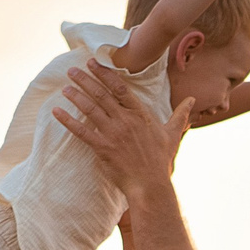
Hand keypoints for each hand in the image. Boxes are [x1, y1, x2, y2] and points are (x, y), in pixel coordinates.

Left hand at [55, 63, 189, 198]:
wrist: (150, 186)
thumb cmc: (161, 162)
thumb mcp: (173, 135)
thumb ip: (180, 115)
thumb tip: (192, 100)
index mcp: (140, 115)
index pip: (120, 88)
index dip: (105, 74)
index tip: (94, 63)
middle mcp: (125, 121)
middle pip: (101, 94)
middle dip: (85, 80)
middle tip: (72, 70)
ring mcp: (113, 134)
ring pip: (90, 109)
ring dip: (76, 96)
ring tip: (65, 87)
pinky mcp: (102, 148)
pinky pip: (81, 131)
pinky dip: (67, 120)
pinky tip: (56, 111)